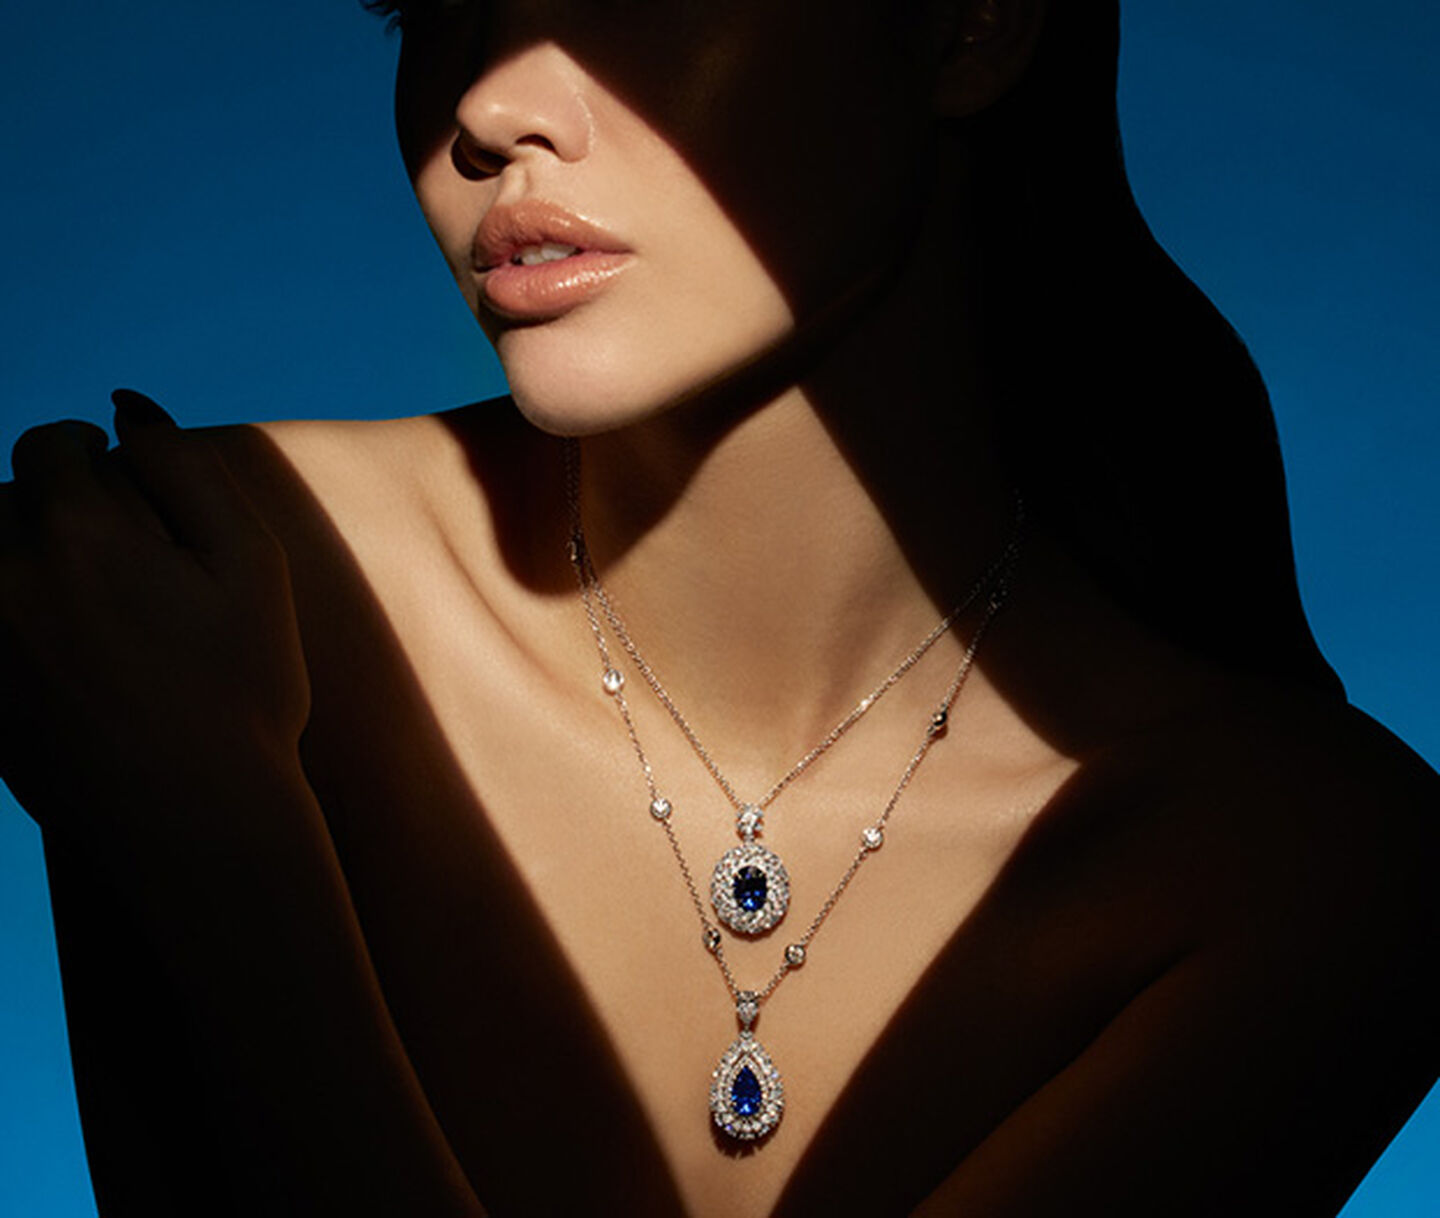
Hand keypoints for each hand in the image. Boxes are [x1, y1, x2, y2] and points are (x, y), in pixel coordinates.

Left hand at [0, 391, 310, 855]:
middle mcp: (5, 573)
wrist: (196, 818)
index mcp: (78, 528)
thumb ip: (187, 468)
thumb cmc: (242, 689)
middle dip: (45, 505)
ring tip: (78, 591)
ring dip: (17, 555)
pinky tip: (66, 648)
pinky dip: (14, 614)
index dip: (87, 450)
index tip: (113, 471)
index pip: (50, 445)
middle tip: (106, 546)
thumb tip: (124, 406)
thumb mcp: (250, 566)